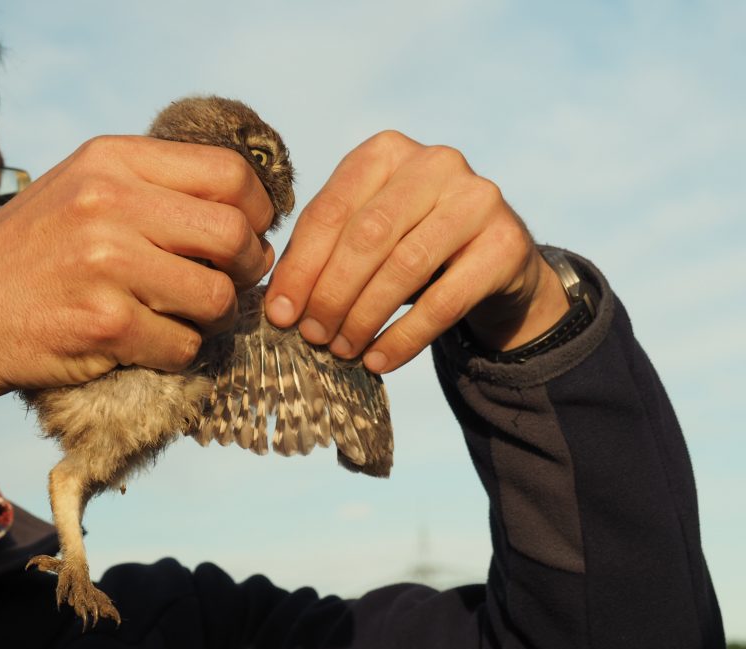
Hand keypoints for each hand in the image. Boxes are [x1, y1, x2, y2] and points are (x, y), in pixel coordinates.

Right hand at [0, 136, 274, 423]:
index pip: (229, 173)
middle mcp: (109, 203)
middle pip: (234, 234)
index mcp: (110, 159)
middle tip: (232, 281)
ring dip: (217, 316)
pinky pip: (185, 344)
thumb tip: (244, 209)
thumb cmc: (30, 254)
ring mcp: (106, 264)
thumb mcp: (80, 189)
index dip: (257, 209)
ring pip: (218, 297)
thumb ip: (152, 186)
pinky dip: (179, 351)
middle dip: (247, 267)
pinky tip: (150, 342)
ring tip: (189, 315)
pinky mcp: (105, 323)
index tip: (250, 232)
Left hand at [264, 131, 568, 371]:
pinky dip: (404, 338)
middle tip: (312, 336)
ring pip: (405, 267)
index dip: (301, 268)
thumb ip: (324, 254)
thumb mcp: (367, 236)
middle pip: (367, 236)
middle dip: (331, 293)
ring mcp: (477, 199)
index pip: (330, 210)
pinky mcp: (505, 243)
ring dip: (365, 317)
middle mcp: (435, 163)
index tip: (279, 315)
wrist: (493, 261)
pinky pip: (444, 301)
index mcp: (386, 152)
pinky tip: (379, 360)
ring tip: (342, 350)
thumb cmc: (411, 245)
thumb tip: (279, 306)